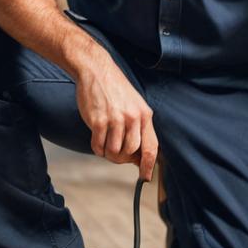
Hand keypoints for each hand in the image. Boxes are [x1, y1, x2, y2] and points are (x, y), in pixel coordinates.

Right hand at [75, 50, 157, 181]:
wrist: (96, 70)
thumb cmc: (115, 90)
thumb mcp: (134, 105)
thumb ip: (139, 128)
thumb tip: (139, 156)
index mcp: (145, 115)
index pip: (151, 147)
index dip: (148, 166)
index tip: (145, 177)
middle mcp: (132, 118)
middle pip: (131, 153)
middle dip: (121, 158)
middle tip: (114, 152)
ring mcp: (115, 119)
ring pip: (114, 152)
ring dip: (107, 152)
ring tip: (104, 141)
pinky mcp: (98, 120)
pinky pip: (98, 146)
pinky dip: (97, 148)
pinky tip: (96, 139)